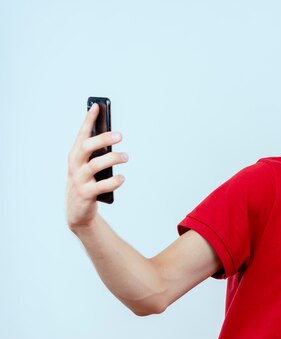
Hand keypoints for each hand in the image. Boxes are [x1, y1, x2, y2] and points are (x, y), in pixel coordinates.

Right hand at [66, 103, 127, 230]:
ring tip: (126, 156)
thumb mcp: (88, 166)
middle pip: (86, 147)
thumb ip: (97, 154)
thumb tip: (113, 138)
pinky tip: (122, 178)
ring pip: (94, 165)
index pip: (81, 134)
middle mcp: (74, 165)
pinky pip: (100, 186)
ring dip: (112, 159)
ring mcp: (79, 180)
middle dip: (102, 139)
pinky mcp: (85, 194)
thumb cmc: (86, 183)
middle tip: (120, 136)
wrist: (76, 211)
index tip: (97, 106)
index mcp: (75, 155)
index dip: (89, 120)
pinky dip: (113, 182)